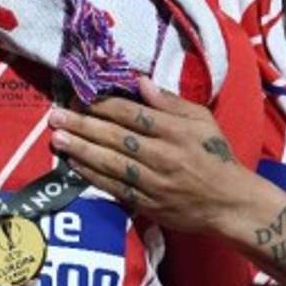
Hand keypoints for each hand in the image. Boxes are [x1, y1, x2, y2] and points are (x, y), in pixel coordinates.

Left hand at [49, 77, 252, 235]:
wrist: (229, 202)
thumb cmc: (215, 155)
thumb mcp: (202, 120)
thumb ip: (170, 102)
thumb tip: (141, 81)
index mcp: (176, 130)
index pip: (133, 114)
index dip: (103, 105)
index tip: (79, 97)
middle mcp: (163, 155)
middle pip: (117, 137)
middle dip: (83, 125)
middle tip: (55, 116)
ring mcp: (154, 182)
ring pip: (112, 162)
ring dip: (82, 150)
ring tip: (58, 139)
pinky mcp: (148, 204)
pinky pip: (115, 188)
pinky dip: (93, 176)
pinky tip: (75, 165)